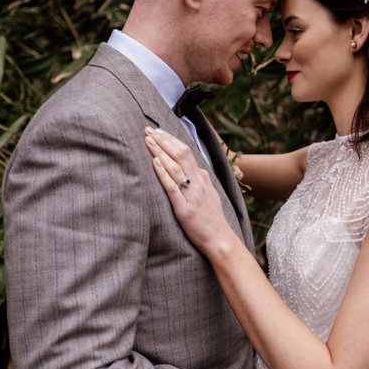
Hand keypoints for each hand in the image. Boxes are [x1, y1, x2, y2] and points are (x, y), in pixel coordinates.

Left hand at [145, 127, 232, 252]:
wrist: (220, 240)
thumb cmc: (212, 220)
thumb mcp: (211, 195)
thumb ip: (202, 181)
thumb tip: (196, 168)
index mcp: (202, 178)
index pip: (186, 152)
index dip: (171, 140)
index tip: (157, 131)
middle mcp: (198, 183)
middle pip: (181, 154)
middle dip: (163, 140)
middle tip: (148, 129)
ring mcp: (192, 195)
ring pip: (176, 166)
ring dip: (160, 151)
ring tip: (148, 139)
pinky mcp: (185, 209)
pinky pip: (172, 187)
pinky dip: (163, 173)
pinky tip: (155, 162)